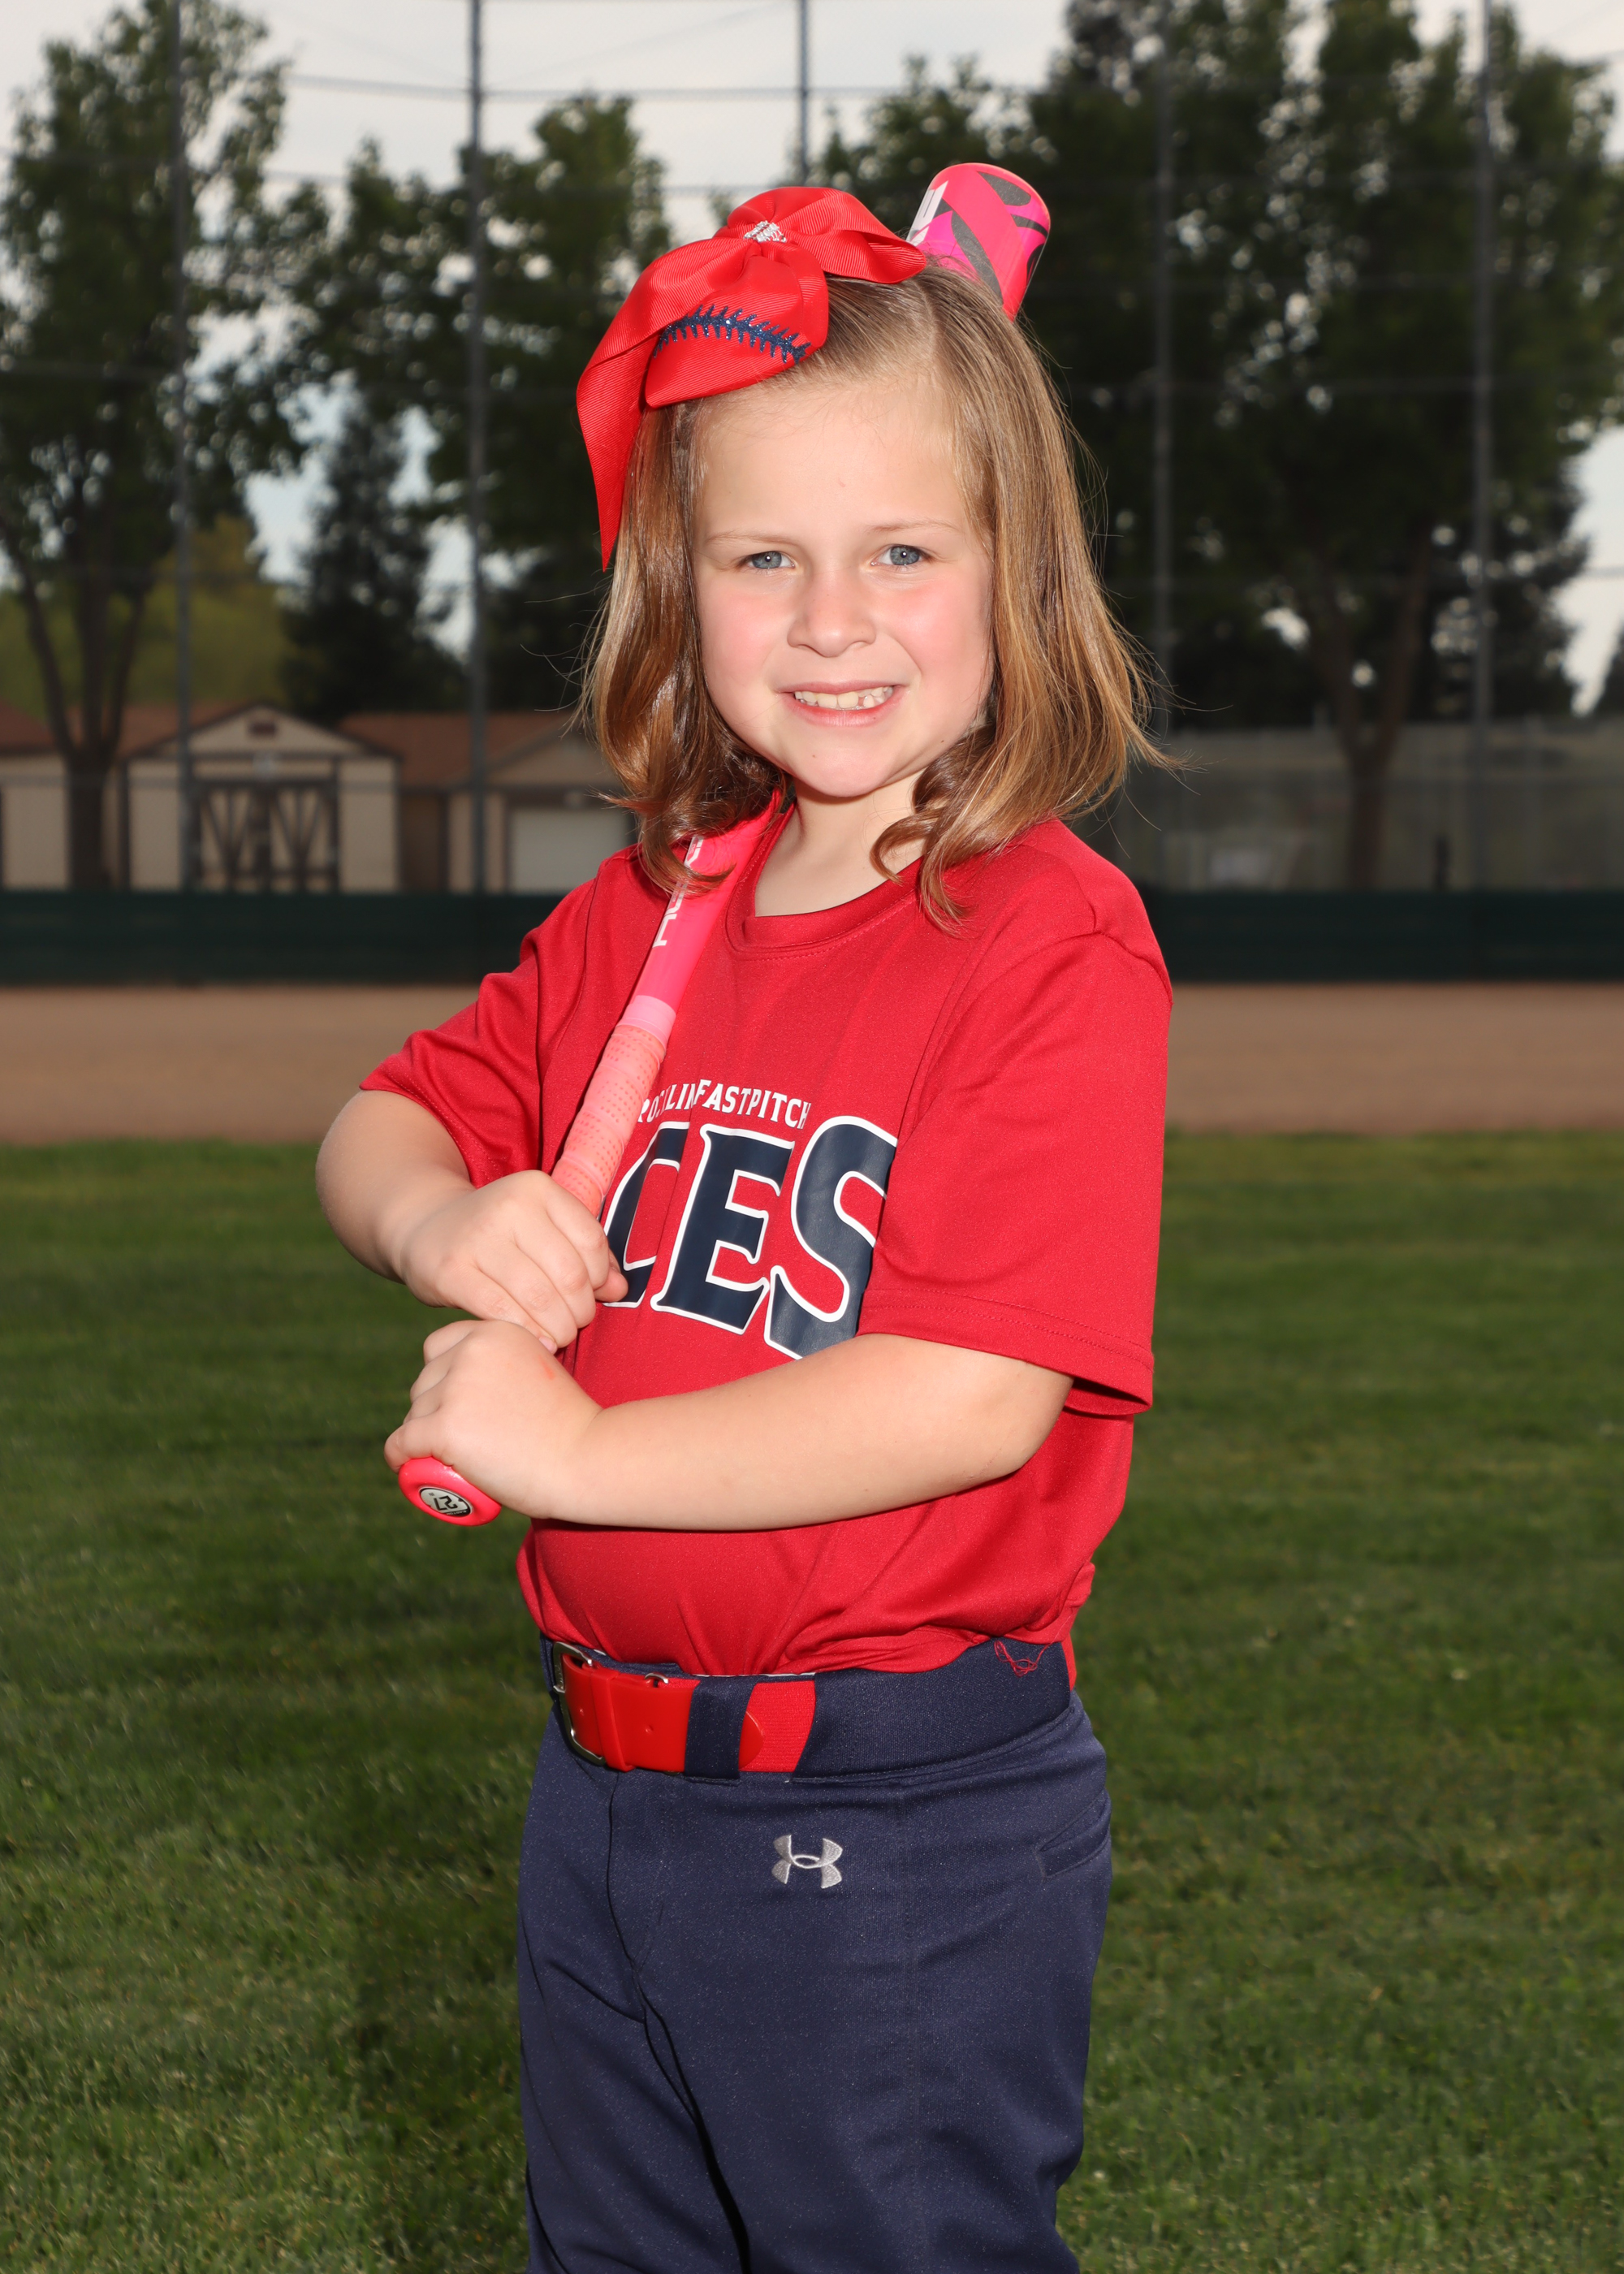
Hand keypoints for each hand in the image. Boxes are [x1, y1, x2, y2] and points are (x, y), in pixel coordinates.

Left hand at [384, 1318, 601, 1520]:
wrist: (588, 1458)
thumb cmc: (570, 1425)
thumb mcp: (540, 1371)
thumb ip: (508, 1365)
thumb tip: (477, 1380)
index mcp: (496, 1331)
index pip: (439, 1348)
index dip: (443, 1378)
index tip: (460, 1405)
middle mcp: (471, 1351)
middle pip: (424, 1382)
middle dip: (433, 1409)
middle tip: (463, 1440)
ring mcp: (456, 1388)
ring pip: (415, 1415)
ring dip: (425, 1436)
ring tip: (455, 1458)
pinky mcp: (445, 1427)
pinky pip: (402, 1443)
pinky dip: (400, 1456)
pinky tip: (404, 1465)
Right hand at [393, 1170, 627, 1352]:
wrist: (425, 1229)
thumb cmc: (499, 1235)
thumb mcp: (542, 1229)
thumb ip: (583, 1253)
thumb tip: (619, 1289)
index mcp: (538, 1189)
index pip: (591, 1242)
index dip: (598, 1278)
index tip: (589, 1295)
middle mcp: (509, 1206)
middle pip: (569, 1274)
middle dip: (580, 1310)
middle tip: (574, 1324)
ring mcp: (477, 1238)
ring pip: (540, 1298)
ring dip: (558, 1328)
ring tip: (558, 1336)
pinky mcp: (450, 1271)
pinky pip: (503, 1313)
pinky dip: (528, 1334)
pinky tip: (535, 1341)